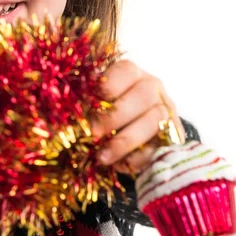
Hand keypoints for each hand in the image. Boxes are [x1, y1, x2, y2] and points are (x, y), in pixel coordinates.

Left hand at [90, 60, 184, 174]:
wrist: (132, 129)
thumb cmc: (104, 110)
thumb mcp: (93, 101)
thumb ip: (84, 100)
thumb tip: (63, 110)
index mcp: (131, 73)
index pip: (125, 70)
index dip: (107, 87)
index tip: (90, 103)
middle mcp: (152, 87)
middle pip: (143, 96)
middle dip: (114, 118)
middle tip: (92, 134)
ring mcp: (166, 110)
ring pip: (154, 122)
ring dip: (125, 142)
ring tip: (102, 157)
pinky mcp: (173, 136)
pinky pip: (161, 145)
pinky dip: (139, 158)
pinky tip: (119, 165)